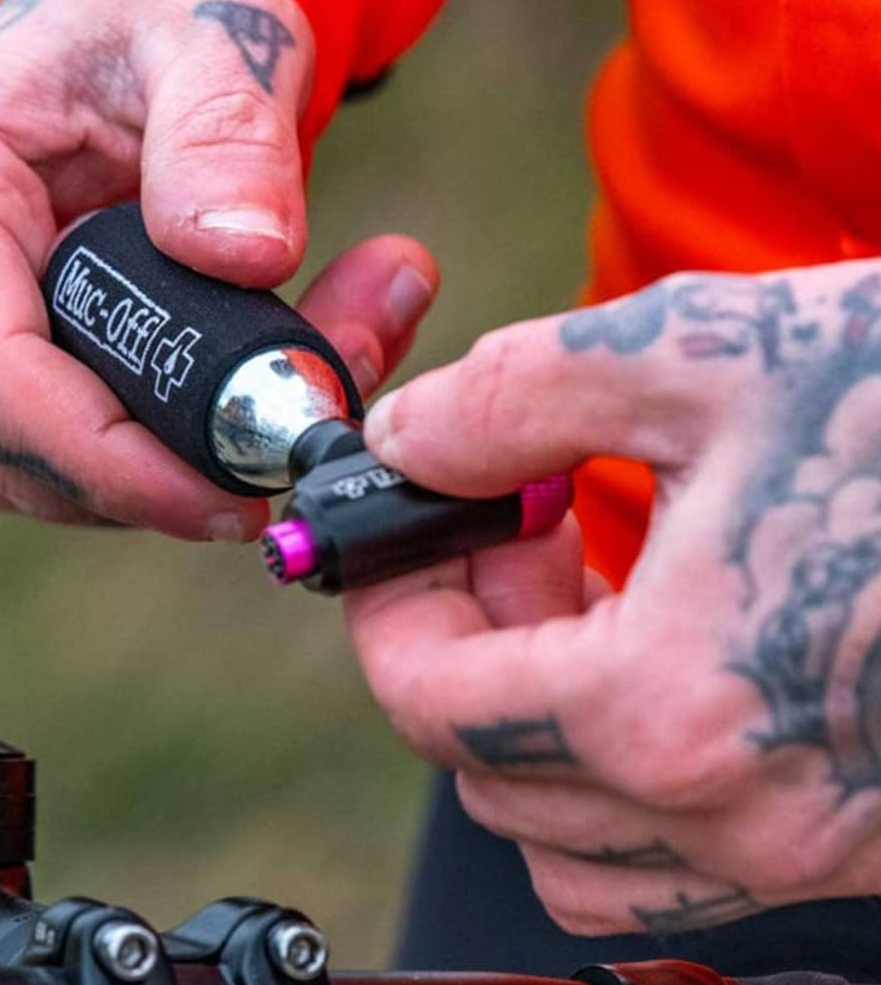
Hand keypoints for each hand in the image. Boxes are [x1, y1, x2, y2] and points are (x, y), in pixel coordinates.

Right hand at [0, 0, 436, 535]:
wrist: (122, 43)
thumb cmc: (152, 18)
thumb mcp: (210, 29)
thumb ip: (230, 127)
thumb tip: (243, 254)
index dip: (112, 463)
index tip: (232, 497)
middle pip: (9, 448)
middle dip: (158, 478)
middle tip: (283, 454)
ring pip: (31, 474)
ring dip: (161, 474)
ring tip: (276, 400)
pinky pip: (48, 462)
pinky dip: (141, 462)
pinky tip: (217, 407)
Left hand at [347, 261, 880, 933]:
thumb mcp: (697, 354)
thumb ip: (513, 400)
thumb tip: (408, 441)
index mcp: (671, 702)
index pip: (427, 700)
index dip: (388, 608)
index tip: (411, 535)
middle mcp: (734, 815)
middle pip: (483, 770)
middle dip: (460, 645)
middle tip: (509, 537)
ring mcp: (800, 852)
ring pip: (561, 841)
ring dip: (528, 723)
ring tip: (580, 598)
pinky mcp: (850, 848)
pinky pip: (663, 869)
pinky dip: (613, 783)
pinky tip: (655, 661)